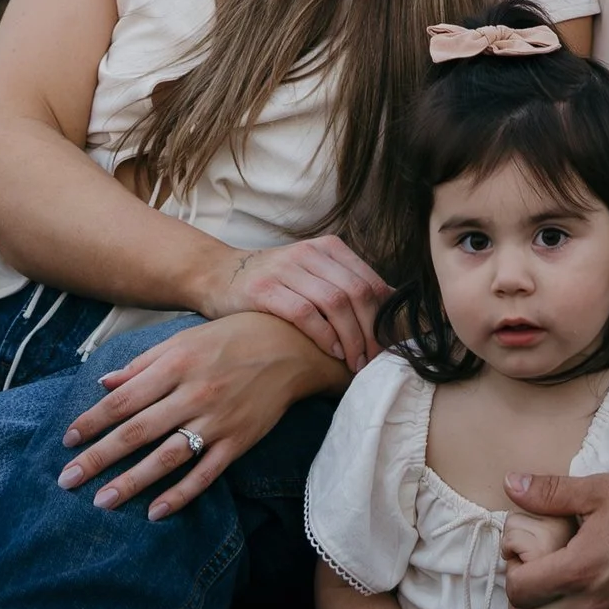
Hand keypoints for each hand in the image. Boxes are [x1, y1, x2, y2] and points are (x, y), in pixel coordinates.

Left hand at [57, 310, 332, 516]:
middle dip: (98, 458)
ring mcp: (217, 421)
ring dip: (131, 481)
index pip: (122, 400)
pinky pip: (205, 474)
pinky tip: (154, 512)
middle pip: (135, 432)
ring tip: (101, 501)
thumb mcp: (183, 340)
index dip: (91, 422)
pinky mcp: (238, 442)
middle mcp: (192, 394)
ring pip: (165, 457)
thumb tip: (104, 384)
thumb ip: (142, 364)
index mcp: (175, 365)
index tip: (67, 441)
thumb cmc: (231, 338)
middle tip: (66, 480)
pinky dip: (180, 495)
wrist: (291, 345)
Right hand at [214, 232, 391, 370]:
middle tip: (374, 359)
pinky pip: (304, 312)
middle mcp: (309, 253)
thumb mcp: (312, 274)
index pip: (369, 281)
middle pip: (356, 292)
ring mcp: (286, 268)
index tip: (387, 344)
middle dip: (371, 330)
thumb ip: (345, 285)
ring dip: (351, 337)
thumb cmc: (274, 282)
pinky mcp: (264, 288)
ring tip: (355, 361)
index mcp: (328, 247)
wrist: (218, 275)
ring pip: (335, 302)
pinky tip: (331, 351)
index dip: (383, 316)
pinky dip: (323, 334)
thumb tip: (389, 307)